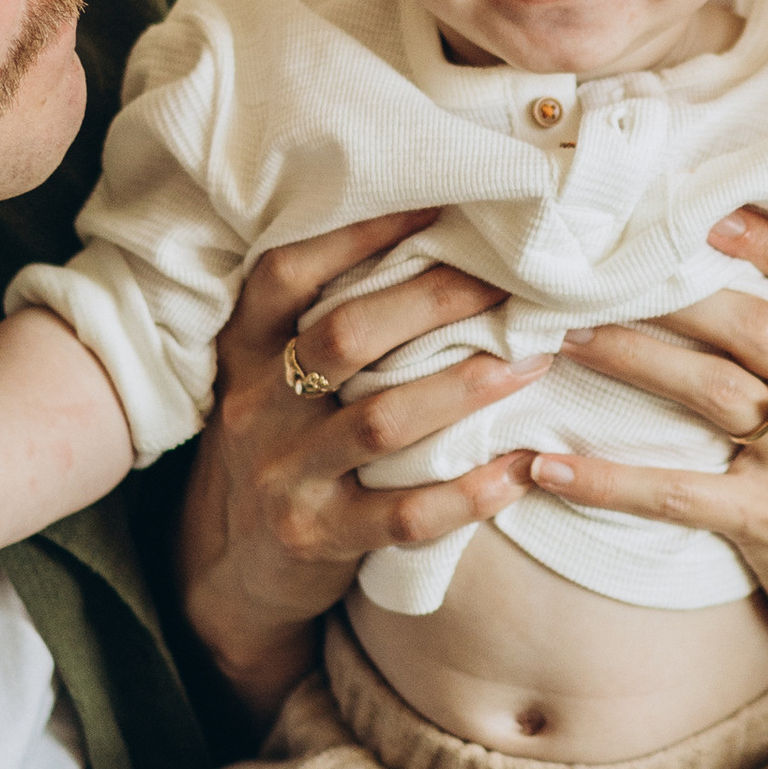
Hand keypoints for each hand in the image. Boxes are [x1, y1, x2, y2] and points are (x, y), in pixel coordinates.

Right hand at [179, 211, 550, 727]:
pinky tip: (520, 468)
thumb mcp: (276, 374)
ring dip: (466, 388)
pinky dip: (467, 492)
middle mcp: (257, 405)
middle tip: (514, 283)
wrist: (232, 564)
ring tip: (535, 360)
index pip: (289, 273)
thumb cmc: (284, 440)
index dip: (359, 234)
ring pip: (380, 422)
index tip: (441, 204)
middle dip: (436, 300)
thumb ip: (328, 316)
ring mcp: (284, 475)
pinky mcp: (318, 537)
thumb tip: (436, 231)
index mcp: (247, 348)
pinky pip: (402, 515)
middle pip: (346, 336)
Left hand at [523, 208, 767, 675]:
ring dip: (629, 356)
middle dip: (668, 290)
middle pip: (752, 323)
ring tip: (559, 336)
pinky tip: (547, 465)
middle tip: (593, 267)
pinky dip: (606, 479)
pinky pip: (677, 494)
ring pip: (711, 390)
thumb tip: (716, 287)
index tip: (706, 208)